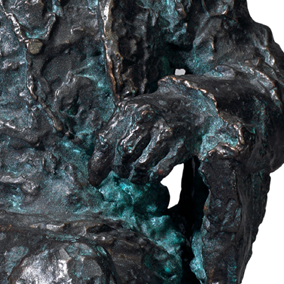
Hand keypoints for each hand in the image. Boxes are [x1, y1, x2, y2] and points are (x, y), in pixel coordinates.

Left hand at [87, 89, 206, 186]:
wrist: (189, 105)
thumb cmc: (152, 114)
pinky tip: (149, 172)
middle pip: (124, 154)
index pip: (106, 140)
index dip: (98, 163)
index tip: (95, 178)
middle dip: (119, 168)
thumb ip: (108, 139)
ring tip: (134, 173)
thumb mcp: (127, 117)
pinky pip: (159, 172)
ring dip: (134, 175)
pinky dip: (150, 177)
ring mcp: (167, 133)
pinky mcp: (180, 148)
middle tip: (122, 170)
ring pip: (141, 165)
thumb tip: (94, 176)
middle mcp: (149, 119)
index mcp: (131, 109)